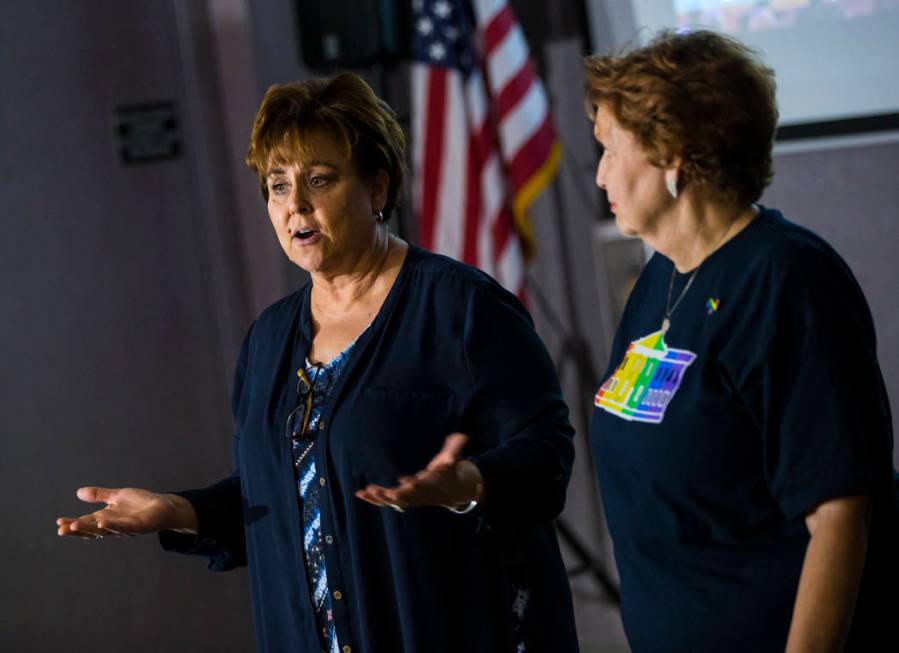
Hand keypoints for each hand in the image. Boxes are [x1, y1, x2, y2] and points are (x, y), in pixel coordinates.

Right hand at [56, 486, 197, 538]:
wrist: (164, 507)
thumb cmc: (141, 503)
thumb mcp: (118, 496)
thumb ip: (100, 495)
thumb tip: (78, 492)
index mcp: (107, 518)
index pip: (86, 522)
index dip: (72, 524)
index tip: (58, 523)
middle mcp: (113, 526)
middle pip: (91, 530)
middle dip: (76, 530)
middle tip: (61, 529)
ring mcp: (125, 528)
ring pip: (104, 530)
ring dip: (89, 528)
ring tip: (75, 526)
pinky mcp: (138, 526)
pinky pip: (122, 527)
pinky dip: (111, 525)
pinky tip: (101, 522)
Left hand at [355, 433, 483, 511]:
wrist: (453, 492)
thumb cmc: (449, 472)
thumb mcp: (454, 458)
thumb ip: (455, 447)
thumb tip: (462, 436)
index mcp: (432, 482)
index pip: (426, 484)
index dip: (418, 483)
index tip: (413, 480)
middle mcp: (420, 493)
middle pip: (407, 496)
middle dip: (397, 495)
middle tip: (387, 492)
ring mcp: (411, 499)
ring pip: (394, 502)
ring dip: (380, 497)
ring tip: (366, 490)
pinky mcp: (403, 500)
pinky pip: (387, 503)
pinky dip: (374, 499)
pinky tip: (360, 493)